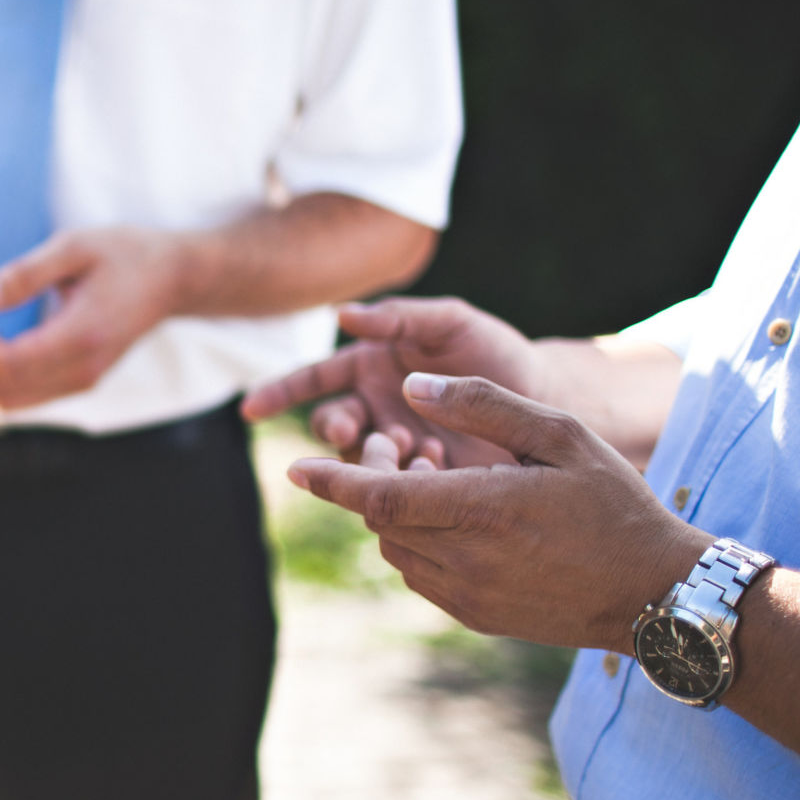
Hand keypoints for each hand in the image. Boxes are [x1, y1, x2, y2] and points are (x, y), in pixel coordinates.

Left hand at [0, 226, 185, 410]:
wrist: (173, 278)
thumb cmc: (126, 254)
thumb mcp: (74, 246)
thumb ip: (24, 273)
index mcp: (80, 336)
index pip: (6, 363)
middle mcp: (82, 369)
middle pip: (3, 389)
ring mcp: (84, 381)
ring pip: (13, 400)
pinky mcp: (81, 381)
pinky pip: (28, 395)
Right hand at [243, 297, 540, 467]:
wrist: (548, 400)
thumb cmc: (497, 353)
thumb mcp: (452, 322)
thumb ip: (400, 319)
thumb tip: (340, 314)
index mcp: (372, 367)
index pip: (315, 379)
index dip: (281, 392)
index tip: (251, 408)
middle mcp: (375, 408)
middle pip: (332, 423)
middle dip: (334, 430)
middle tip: (349, 432)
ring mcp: (396, 445)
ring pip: (360, 458)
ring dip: (374, 455)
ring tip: (412, 446)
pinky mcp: (421, 478)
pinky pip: (396, 485)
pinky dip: (408, 477)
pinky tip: (436, 465)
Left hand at [286, 372, 707, 650]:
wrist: (656, 592)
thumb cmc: (615, 503)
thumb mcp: (560, 435)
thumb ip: (483, 405)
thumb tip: (413, 384)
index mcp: (482, 509)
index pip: (379, 497)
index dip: (333, 481)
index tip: (295, 464)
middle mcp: (465, 560)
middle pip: (381, 522)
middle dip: (374, 484)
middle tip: (401, 449)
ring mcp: (468, 596)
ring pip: (396, 550)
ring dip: (399, 515)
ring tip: (444, 483)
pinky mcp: (475, 617)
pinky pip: (421, 575)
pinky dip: (421, 544)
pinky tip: (461, 521)